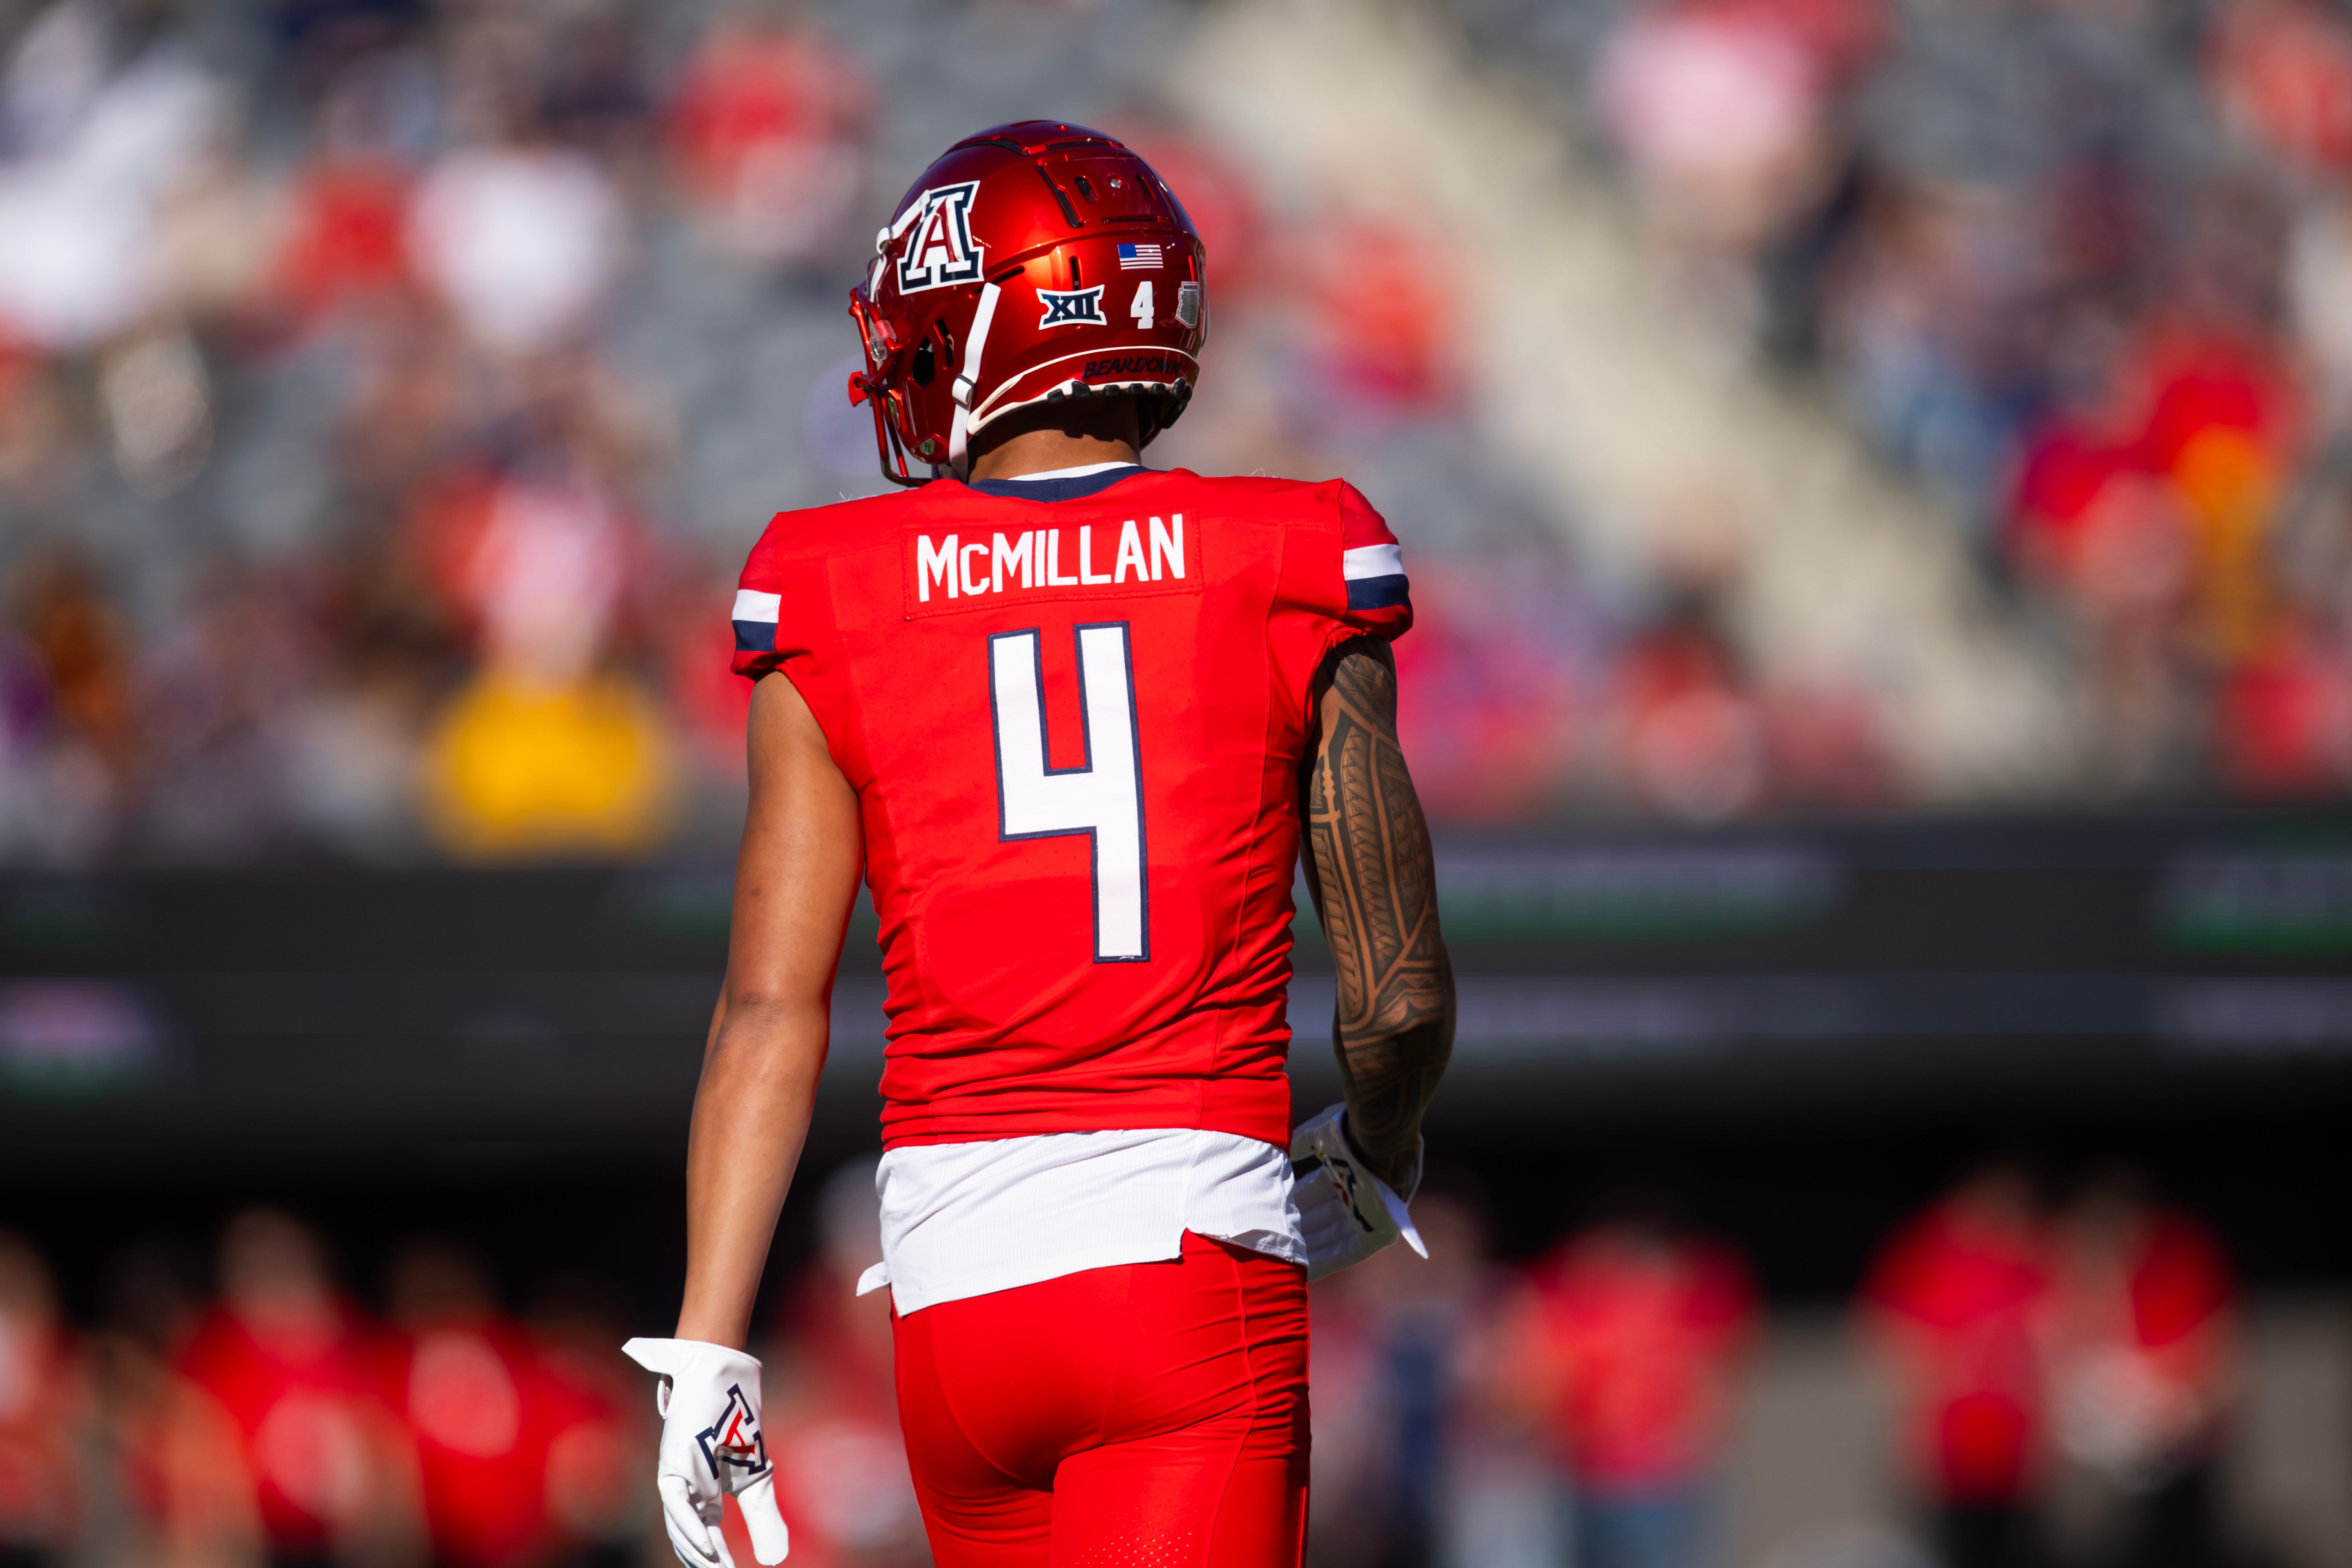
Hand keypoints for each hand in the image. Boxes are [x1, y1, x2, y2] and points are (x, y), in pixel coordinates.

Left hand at [623, 1338, 790, 1566]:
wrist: (725, 1374)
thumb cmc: (737, 1419)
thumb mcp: (757, 1477)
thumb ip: (763, 1517)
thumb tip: (775, 1560)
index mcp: (704, 1493)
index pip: (707, 1536)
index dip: (718, 1560)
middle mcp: (687, 1489)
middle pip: (690, 1536)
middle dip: (706, 1562)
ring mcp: (678, 1475)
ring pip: (680, 1524)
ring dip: (696, 1551)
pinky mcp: (674, 1459)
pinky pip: (676, 1500)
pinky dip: (689, 1524)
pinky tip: (703, 1545)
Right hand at [1288, 1101, 1426, 1281]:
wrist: (1381, 1143)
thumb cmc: (1352, 1134)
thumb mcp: (1320, 1136)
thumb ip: (1300, 1145)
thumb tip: (1276, 1152)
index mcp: (1348, 1170)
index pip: (1316, 1191)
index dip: (1294, 1202)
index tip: (1271, 1211)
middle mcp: (1358, 1193)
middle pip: (1322, 1216)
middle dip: (1297, 1226)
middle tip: (1270, 1237)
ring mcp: (1369, 1215)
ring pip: (1331, 1236)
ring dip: (1307, 1246)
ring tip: (1279, 1255)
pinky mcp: (1379, 1233)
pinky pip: (1347, 1252)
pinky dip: (1325, 1261)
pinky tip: (1303, 1271)